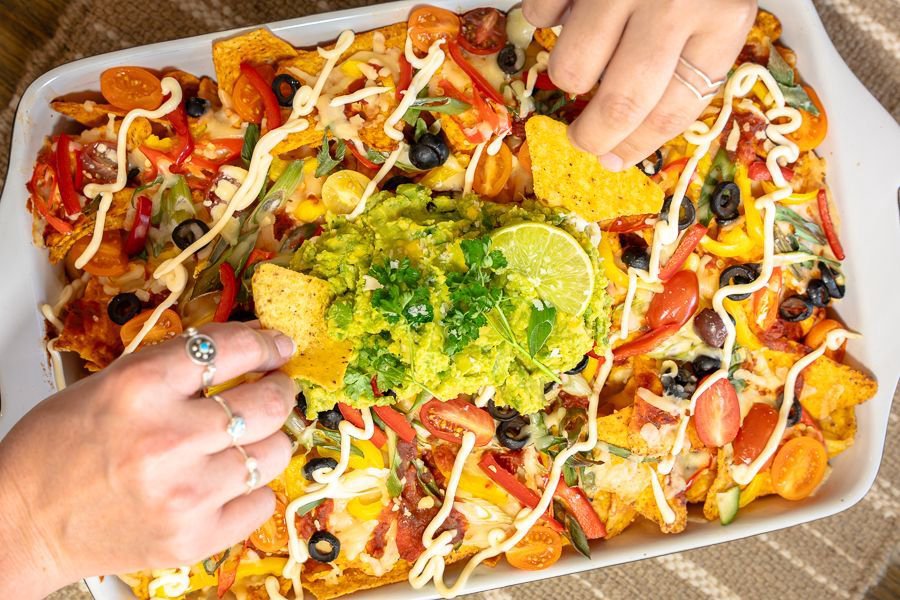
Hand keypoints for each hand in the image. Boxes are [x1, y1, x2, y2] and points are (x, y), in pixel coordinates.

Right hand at [0, 322, 296, 596]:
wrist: (22, 522)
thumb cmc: (60, 448)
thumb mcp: (112, 383)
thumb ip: (176, 366)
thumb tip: (247, 349)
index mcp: (141, 388)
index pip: (234, 349)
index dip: (267, 344)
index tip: (279, 347)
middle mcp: (167, 439)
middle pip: (268, 403)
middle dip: (281, 390)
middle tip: (277, 388)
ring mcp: (184, 494)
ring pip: (274, 452)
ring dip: (270, 439)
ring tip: (251, 437)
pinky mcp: (193, 538)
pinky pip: (262, 502)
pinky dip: (254, 488)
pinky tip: (231, 481)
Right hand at [523, 0, 757, 169]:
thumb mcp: (722, 1)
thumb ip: (696, 49)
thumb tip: (640, 122)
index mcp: (722, 17)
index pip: (675, 109)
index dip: (640, 145)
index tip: (618, 159)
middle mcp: (672, 4)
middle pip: (619, 104)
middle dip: (593, 138)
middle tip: (584, 142)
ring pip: (572, 68)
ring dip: (571, 76)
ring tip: (585, 60)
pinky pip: (540, 15)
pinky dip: (545, 20)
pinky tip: (569, 10)